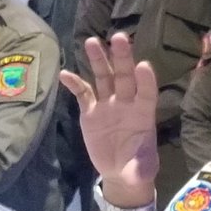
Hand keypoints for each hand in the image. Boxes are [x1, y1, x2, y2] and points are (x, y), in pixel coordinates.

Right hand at [59, 33, 158, 205]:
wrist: (119, 173)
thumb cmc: (136, 168)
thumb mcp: (140, 171)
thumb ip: (139, 168)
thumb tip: (138, 172)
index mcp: (142, 115)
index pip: (146, 93)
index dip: (146, 81)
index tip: (143, 66)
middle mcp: (126, 103)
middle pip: (124, 76)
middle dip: (122, 57)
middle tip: (119, 37)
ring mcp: (107, 105)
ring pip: (103, 78)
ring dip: (98, 60)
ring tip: (92, 41)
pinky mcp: (91, 112)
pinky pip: (83, 93)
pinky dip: (75, 83)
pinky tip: (64, 73)